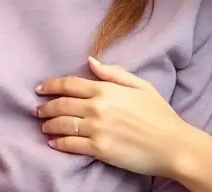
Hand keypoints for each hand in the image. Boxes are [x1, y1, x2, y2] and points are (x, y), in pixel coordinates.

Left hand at [35, 56, 193, 177]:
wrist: (173, 145)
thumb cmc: (160, 115)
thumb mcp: (141, 86)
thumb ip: (114, 73)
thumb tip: (90, 62)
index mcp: (106, 90)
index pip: (69, 84)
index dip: (51, 85)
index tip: (40, 88)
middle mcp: (97, 107)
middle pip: (61, 104)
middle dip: (46, 107)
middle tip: (38, 110)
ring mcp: (97, 129)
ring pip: (62, 125)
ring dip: (48, 125)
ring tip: (44, 126)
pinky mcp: (99, 149)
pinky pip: (71, 144)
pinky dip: (58, 143)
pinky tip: (53, 143)